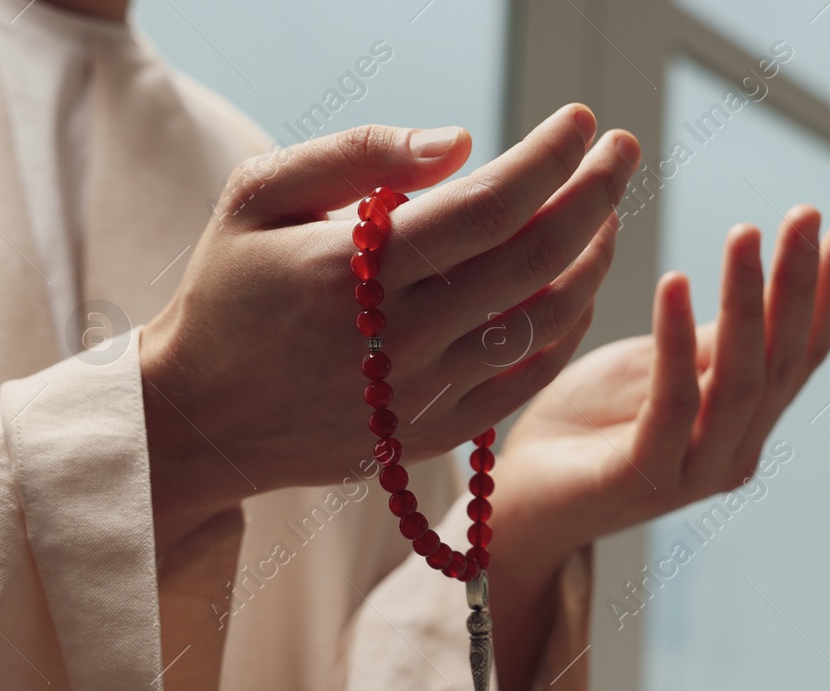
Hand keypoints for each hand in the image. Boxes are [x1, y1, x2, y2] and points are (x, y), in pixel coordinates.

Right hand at [139, 105, 642, 551]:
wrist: (204, 418)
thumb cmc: (228, 290)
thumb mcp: (259, 196)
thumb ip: (357, 156)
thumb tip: (461, 141)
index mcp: (353, 271)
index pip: (488, 204)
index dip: (549, 157)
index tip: (584, 118)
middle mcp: (400, 338)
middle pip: (535, 258)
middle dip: (597, 194)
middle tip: (625, 151)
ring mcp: (423, 393)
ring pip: (545, 320)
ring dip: (593, 259)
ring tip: (607, 213)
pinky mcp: (434, 434)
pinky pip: (527, 376)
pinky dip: (568, 327)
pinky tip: (579, 285)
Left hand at [490, 206, 829, 573]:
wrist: (522, 504)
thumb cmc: (588, 427)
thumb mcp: (658, 368)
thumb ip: (710, 341)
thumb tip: (763, 276)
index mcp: (745, 424)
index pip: (802, 354)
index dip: (828, 292)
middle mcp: (733, 453)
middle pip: (781, 362)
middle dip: (797, 284)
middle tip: (804, 215)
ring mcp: (692, 473)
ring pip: (738, 381)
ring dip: (747, 302)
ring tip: (745, 233)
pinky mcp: (642, 479)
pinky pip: (671, 406)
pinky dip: (674, 341)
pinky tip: (674, 282)